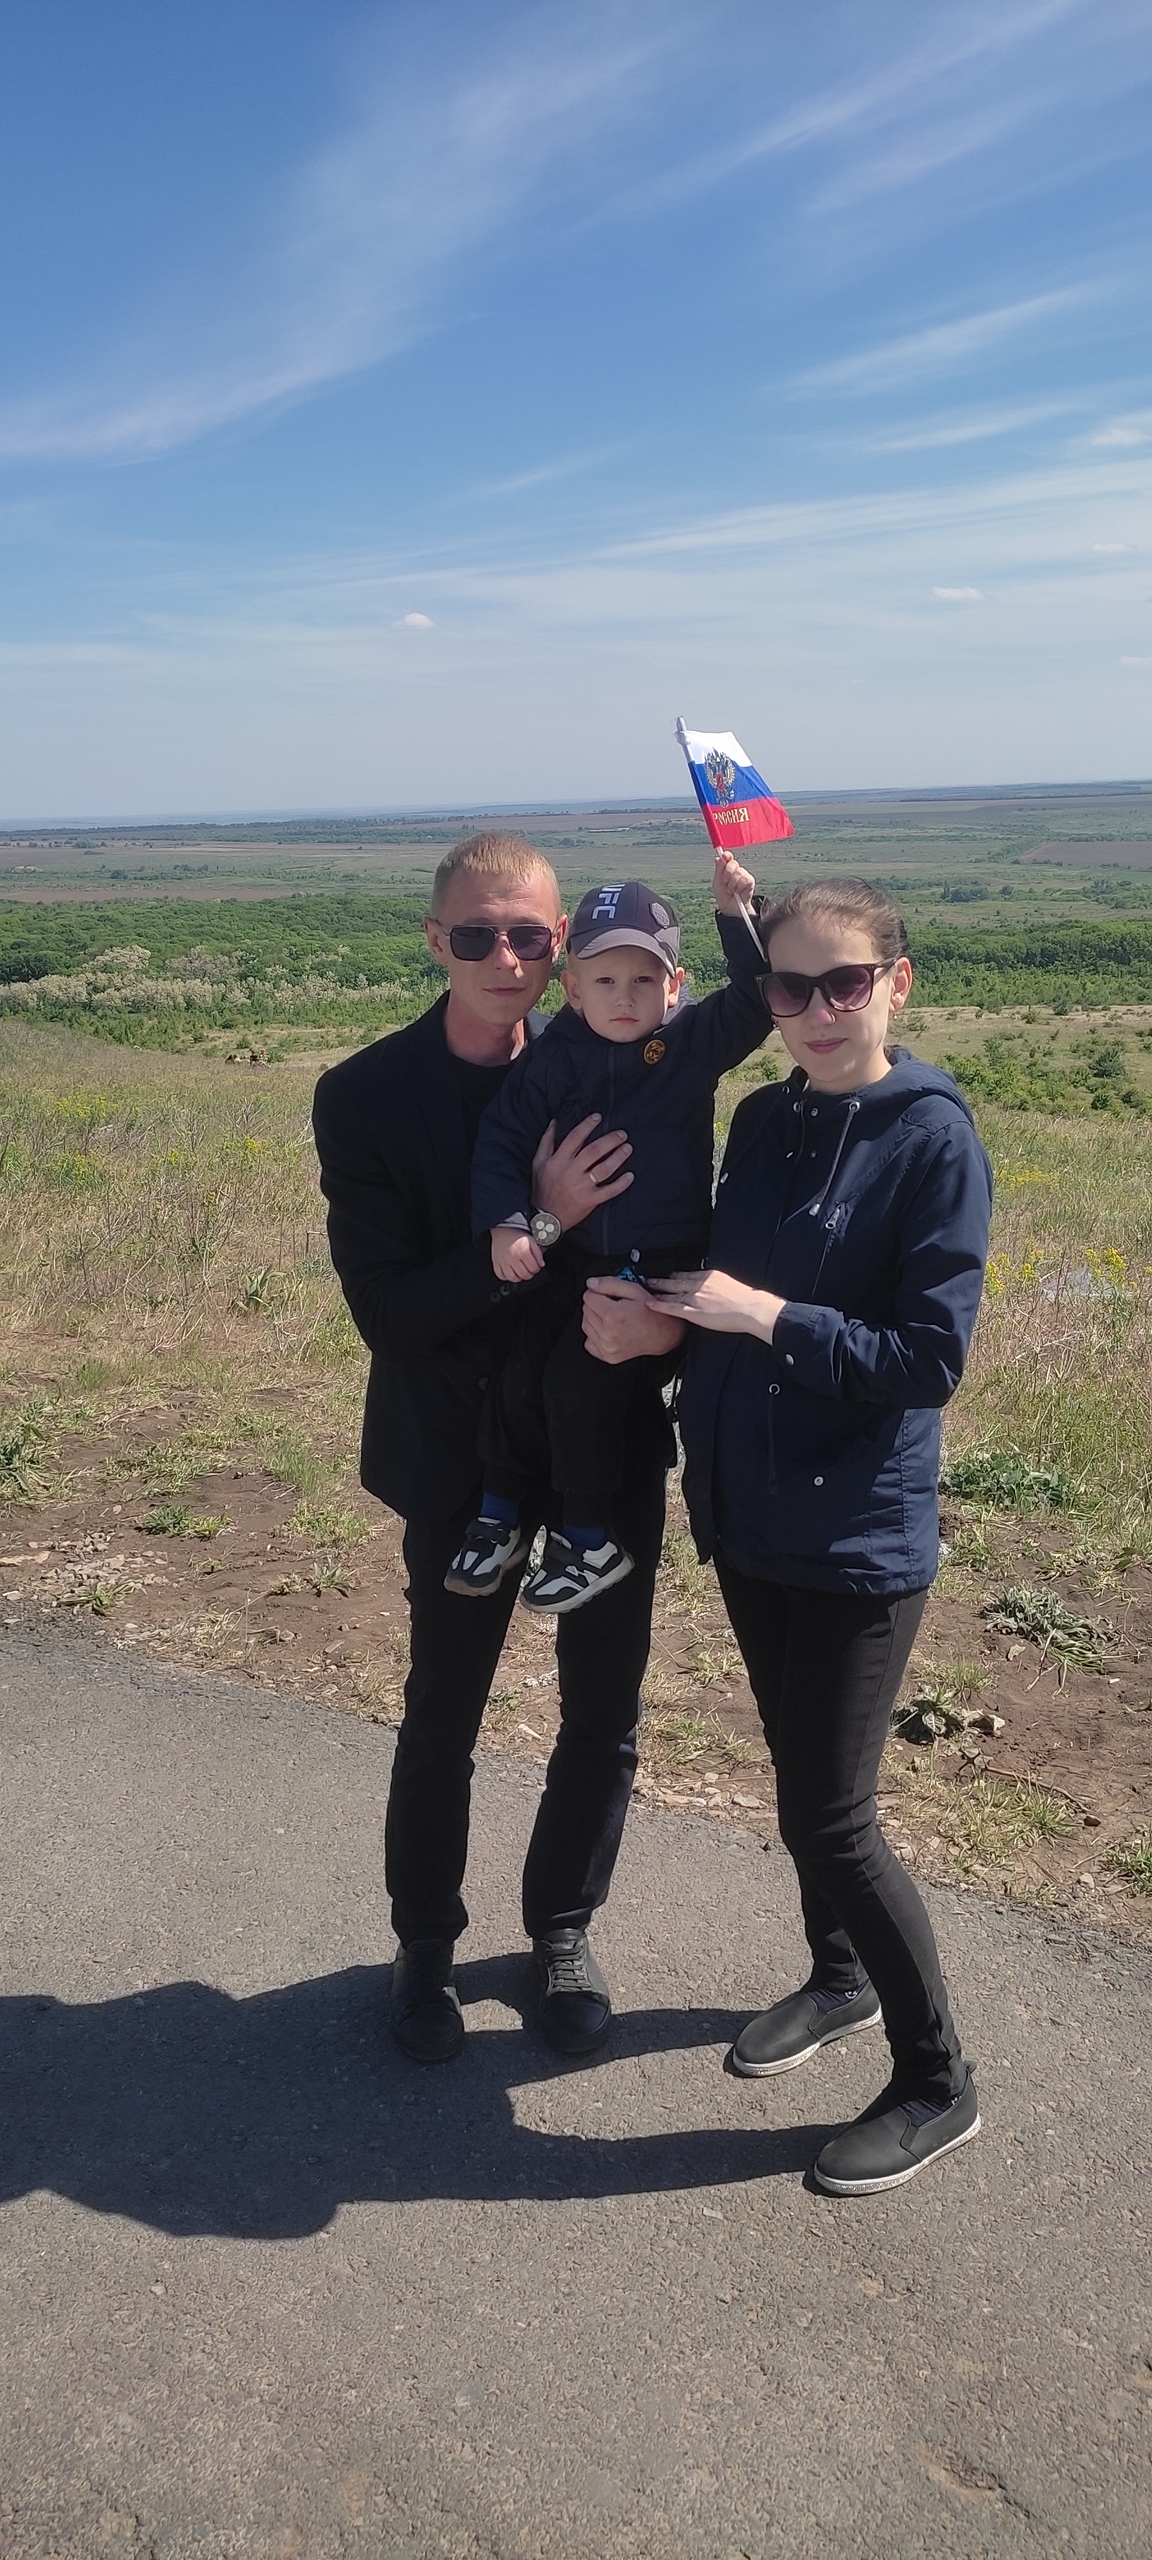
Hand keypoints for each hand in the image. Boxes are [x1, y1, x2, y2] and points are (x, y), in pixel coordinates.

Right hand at [491, 1227, 544, 1283]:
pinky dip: (506, 1277)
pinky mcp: (496, 1263)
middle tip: (529, 1270)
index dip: (537, 1269)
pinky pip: (501, 1276)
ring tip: (521, 1273)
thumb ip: (538, 1253)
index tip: (536, 1267)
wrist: (502, 1230)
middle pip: (524, 1274)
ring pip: (513, 1278)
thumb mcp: (531, 1240)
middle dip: (529, 1274)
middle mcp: (513, 1257)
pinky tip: (511, 1273)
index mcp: (523, 1251)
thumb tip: (541, 1264)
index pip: (533, 1268)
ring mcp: (503, 1261)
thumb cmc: (516, 1235)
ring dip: (519, 1278)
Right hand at [532, 1113, 633, 1231]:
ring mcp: (581, 1187)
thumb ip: (547, 1141)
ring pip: (603, 1169)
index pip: (574, 1138)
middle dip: (610, 1140)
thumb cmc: (542, 1187)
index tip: (598, 1117)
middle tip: (622, 1134)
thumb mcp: (538, 1162)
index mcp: (557, 1161)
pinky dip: (621, 1183)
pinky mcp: (590, 1201)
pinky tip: (630, 1175)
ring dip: (618, 1157)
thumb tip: (555, 1121)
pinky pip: (609, 1191)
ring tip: (628, 1148)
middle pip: (594, 1151)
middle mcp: (570, 1172)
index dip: (587, 1125)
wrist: (545, 1218)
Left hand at [582, 1272, 686, 1364]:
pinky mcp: (607, 1356)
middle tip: (613, 1304)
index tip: (607, 1294)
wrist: (664, 1334)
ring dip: (595, 1318)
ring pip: (586, 1325)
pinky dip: (595, 1334)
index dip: (598, 1291)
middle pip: (586, 1310)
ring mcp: (607, 1347)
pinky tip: (608, 1330)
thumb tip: (591, 1284)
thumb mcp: (635, 1290)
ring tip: (611, 1317)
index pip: (588, 1296)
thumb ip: (610, 1284)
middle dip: (597, 1304)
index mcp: (613, 1316)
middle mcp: (608, 1334)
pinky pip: (589, 1342)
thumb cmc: (653, 1313)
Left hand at [645, 1267, 783, 1340]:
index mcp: (709, 1276)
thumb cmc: (746, 1299)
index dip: (677, 1274)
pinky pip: (672, 1308)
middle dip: (663, 1280)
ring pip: (672, 1293)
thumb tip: (716, 1288)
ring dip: (658, 1291)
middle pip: (677, 1280)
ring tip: (648, 1289)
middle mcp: (700, 1284)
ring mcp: (695, 1297)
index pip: (688, 1274)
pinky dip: (660, 1305)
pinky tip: (650, 1304)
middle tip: (651, 1279)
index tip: (670, 1274)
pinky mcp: (694, 1311)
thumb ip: (719, 1284)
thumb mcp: (730, 1284)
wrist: (751, 1308)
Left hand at [712, 850, 757, 917]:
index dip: (727, 855)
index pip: (728, 857)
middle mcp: (736, 870)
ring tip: (731, 890)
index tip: (724, 856)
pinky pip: (745, 879)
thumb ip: (718, 870)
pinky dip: (739, 886)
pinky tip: (738, 891)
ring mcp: (743, 875)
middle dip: (727, 873)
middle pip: (733, 863)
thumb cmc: (723, 896)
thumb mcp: (717, 883)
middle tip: (724, 882)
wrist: (731, 908)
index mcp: (726, 869)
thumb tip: (718, 858)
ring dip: (732, 883)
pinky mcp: (750, 881)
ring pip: (739, 872)